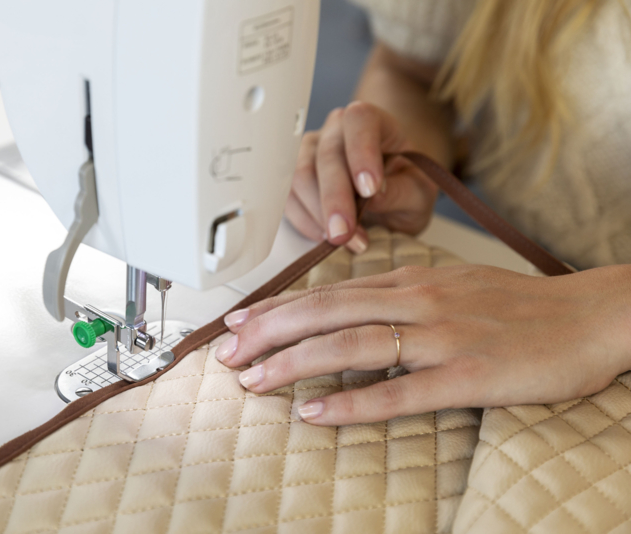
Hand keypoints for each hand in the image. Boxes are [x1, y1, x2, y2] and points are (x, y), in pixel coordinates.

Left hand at [215, 264, 630, 425]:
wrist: (588, 315)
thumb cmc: (516, 305)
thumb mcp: (449, 285)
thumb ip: (399, 295)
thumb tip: (349, 308)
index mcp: (411, 281)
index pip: (328, 291)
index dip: (278, 308)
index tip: (239, 322)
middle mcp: (418, 302)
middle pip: (327, 311)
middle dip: (269, 332)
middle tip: (226, 354)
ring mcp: (442, 337)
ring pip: (352, 344)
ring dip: (295, 362)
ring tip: (254, 380)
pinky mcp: (468, 375)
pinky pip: (399, 391)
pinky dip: (352, 402)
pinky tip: (316, 412)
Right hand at [286, 102, 438, 253]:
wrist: (388, 196)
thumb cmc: (404, 187)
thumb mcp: (419, 194)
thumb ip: (402, 192)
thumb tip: (374, 197)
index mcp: (373, 122)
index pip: (360, 120)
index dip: (362, 151)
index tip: (370, 189)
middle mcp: (336, 131)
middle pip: (326, 155)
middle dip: (334, 198)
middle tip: (344, 233)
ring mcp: (311, 152)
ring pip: (300, 176)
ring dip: (317, 213)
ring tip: (342, 239)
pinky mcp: (294, 178)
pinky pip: (288, 197)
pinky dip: (304, 221)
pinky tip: (324, 235)